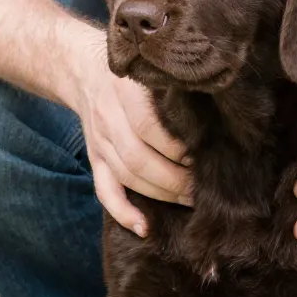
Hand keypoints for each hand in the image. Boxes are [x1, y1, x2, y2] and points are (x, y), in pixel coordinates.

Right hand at [65, 31, 191, 236]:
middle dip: (175, 178)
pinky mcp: (94, 158)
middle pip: (138, 158)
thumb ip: (173, 88)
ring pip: (126, 176)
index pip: (147, 126)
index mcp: (124, 92)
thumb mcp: (149, 69)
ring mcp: (98, 141)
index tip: (203, 153)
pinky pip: (103, 190)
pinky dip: (122, 212)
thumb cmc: (131, 72)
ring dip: (160, 194)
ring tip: (189, 200)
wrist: (80, 69)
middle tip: (203, 186)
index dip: (176, 147)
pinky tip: (144, 227)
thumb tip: (216, 114)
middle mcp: (107, 118)